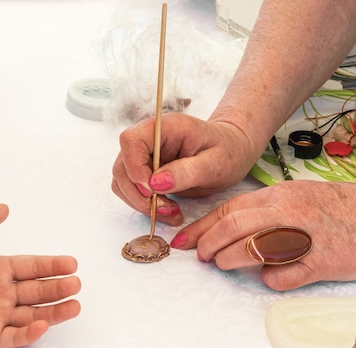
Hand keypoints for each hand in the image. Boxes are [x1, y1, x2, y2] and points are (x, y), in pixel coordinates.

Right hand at [112, 113, 260, 225]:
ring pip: (123, 182)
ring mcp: (145, 157)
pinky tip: (168, 211)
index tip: (151, 190)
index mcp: (165, 128)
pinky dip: (145, 206)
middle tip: (166, 209)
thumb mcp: (215, 163)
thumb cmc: (228, 151)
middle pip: (122, 166)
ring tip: (172, 212)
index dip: (134, 167)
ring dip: (141, 203)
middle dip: (139, 194)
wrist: (233, 153)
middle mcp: (149, 140)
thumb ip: (187, 171)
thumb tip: (155, 183)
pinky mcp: (146, 174)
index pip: (131, 140)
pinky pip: (132, 192)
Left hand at [170, 180, 355, 289]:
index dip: (202, 226)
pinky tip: (265, 278)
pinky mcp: (322, 264)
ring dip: (230, 260)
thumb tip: (232, 226)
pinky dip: (268, 280)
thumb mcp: (299, 195)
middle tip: (201, 256)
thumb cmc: (339, 207)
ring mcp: (306, 238)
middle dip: (208, 244)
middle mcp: (290, 213)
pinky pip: (283, 277)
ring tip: (224, 265)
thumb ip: (266, 208)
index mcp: (281, 195)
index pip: (230, 208)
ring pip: (253, 250)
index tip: (184, 240)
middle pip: (234, 227)